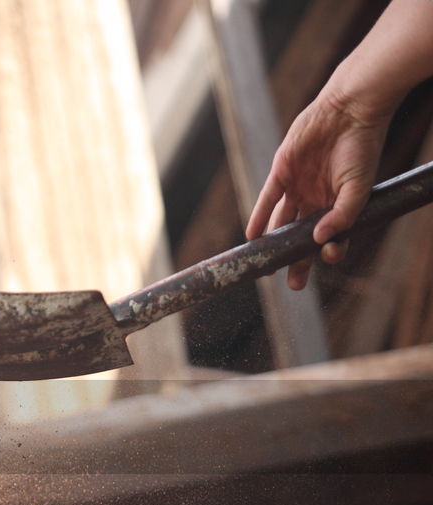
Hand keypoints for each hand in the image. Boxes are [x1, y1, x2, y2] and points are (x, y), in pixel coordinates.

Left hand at [246, 90, 390, 289]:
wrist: (348, 110)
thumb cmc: (361, 146)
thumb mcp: (358, 186)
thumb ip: (343, 215)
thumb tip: (321, 242)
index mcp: (339, 203)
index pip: (332, 236)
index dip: (329, 251)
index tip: (328, 260)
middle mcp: (317, 198)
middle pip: (303, 237)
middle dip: (298, 261)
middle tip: (294, 284)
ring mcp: (298, 187)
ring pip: (283, 223)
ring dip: (275, 245)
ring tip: (267, 268)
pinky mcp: (282, 173)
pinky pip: (267, 200)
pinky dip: (260, 218)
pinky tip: (253, 237)